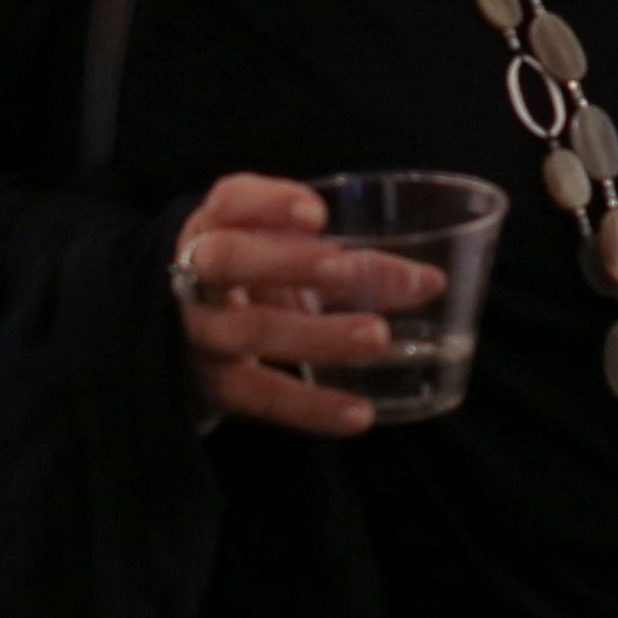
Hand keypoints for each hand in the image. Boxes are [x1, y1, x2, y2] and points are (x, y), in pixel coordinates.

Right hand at [165, 171, 430, 439]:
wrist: (185, 349)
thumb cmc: (258, 286)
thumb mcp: (291, 262)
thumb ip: (355, 264)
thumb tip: (431, 283)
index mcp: (215, 227)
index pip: (231, 202)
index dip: (269, 203)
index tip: (317, 214)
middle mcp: (196, 276)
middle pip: (228, 260)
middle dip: (287, 262)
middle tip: (347, 268)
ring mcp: (200, 333)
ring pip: (250, 330)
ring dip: (317, 334)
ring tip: (377, 336)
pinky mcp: (213, 388)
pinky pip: (262, 397)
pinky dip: (312, 407)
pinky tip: (359, 414)